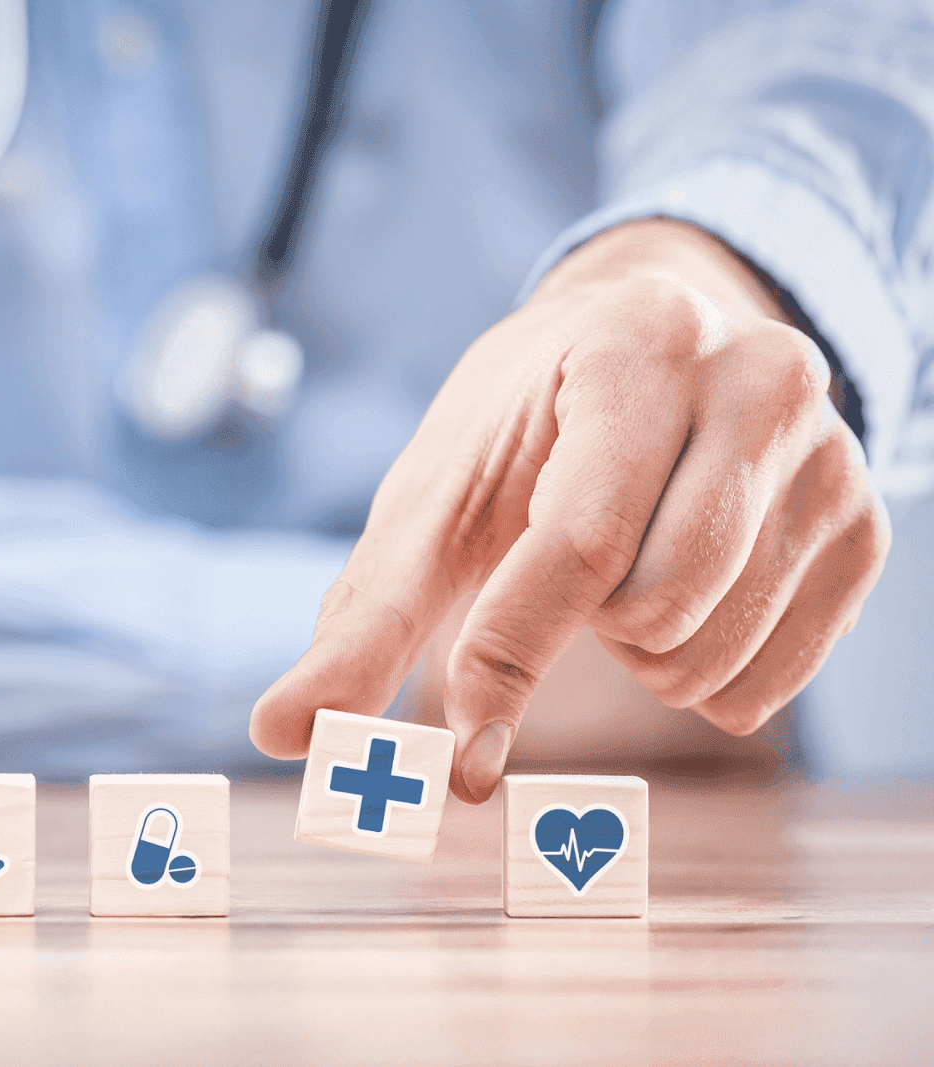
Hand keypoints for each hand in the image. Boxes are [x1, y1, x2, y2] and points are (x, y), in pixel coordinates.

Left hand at [249, 219, 889, 801]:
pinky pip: (770, 684)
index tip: (457, 766)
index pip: (575, 543)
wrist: (639, 349)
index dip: (506, 658)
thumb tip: (275, 734)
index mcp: (634, 347)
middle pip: (653, 605)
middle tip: (568, 557)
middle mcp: (760, 377)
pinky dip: (700, 677)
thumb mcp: (431, 499)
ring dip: (635, 652)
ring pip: (712, 651)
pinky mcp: (869, 521)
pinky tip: (683, 598)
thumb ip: (360, 620)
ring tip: (624, 567)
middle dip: (579, 622)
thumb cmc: (518, 428)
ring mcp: (833, 451)